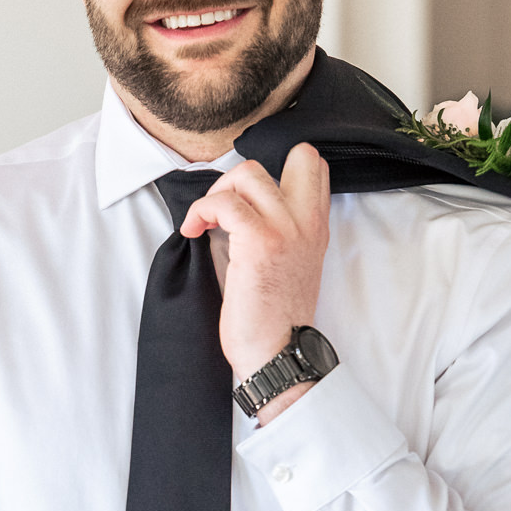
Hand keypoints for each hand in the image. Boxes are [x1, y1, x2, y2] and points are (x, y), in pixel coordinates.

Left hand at [180, 143, 330, 403]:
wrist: (278, 355)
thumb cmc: (275, 319)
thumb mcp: (291, 264)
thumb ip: (280, 228)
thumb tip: (237, 204)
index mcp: (316, 226)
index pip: (313, 164)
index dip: (277, 168)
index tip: (246, 196)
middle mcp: (308, 222)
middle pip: (292, 155)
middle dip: (247, 174)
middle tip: (224, 206)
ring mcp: (286, 229)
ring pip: (248, 173)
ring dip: (217, 192)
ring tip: (206, 221)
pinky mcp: (259, 242)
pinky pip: (223, 203)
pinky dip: (201, 211)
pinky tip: (194, 232)